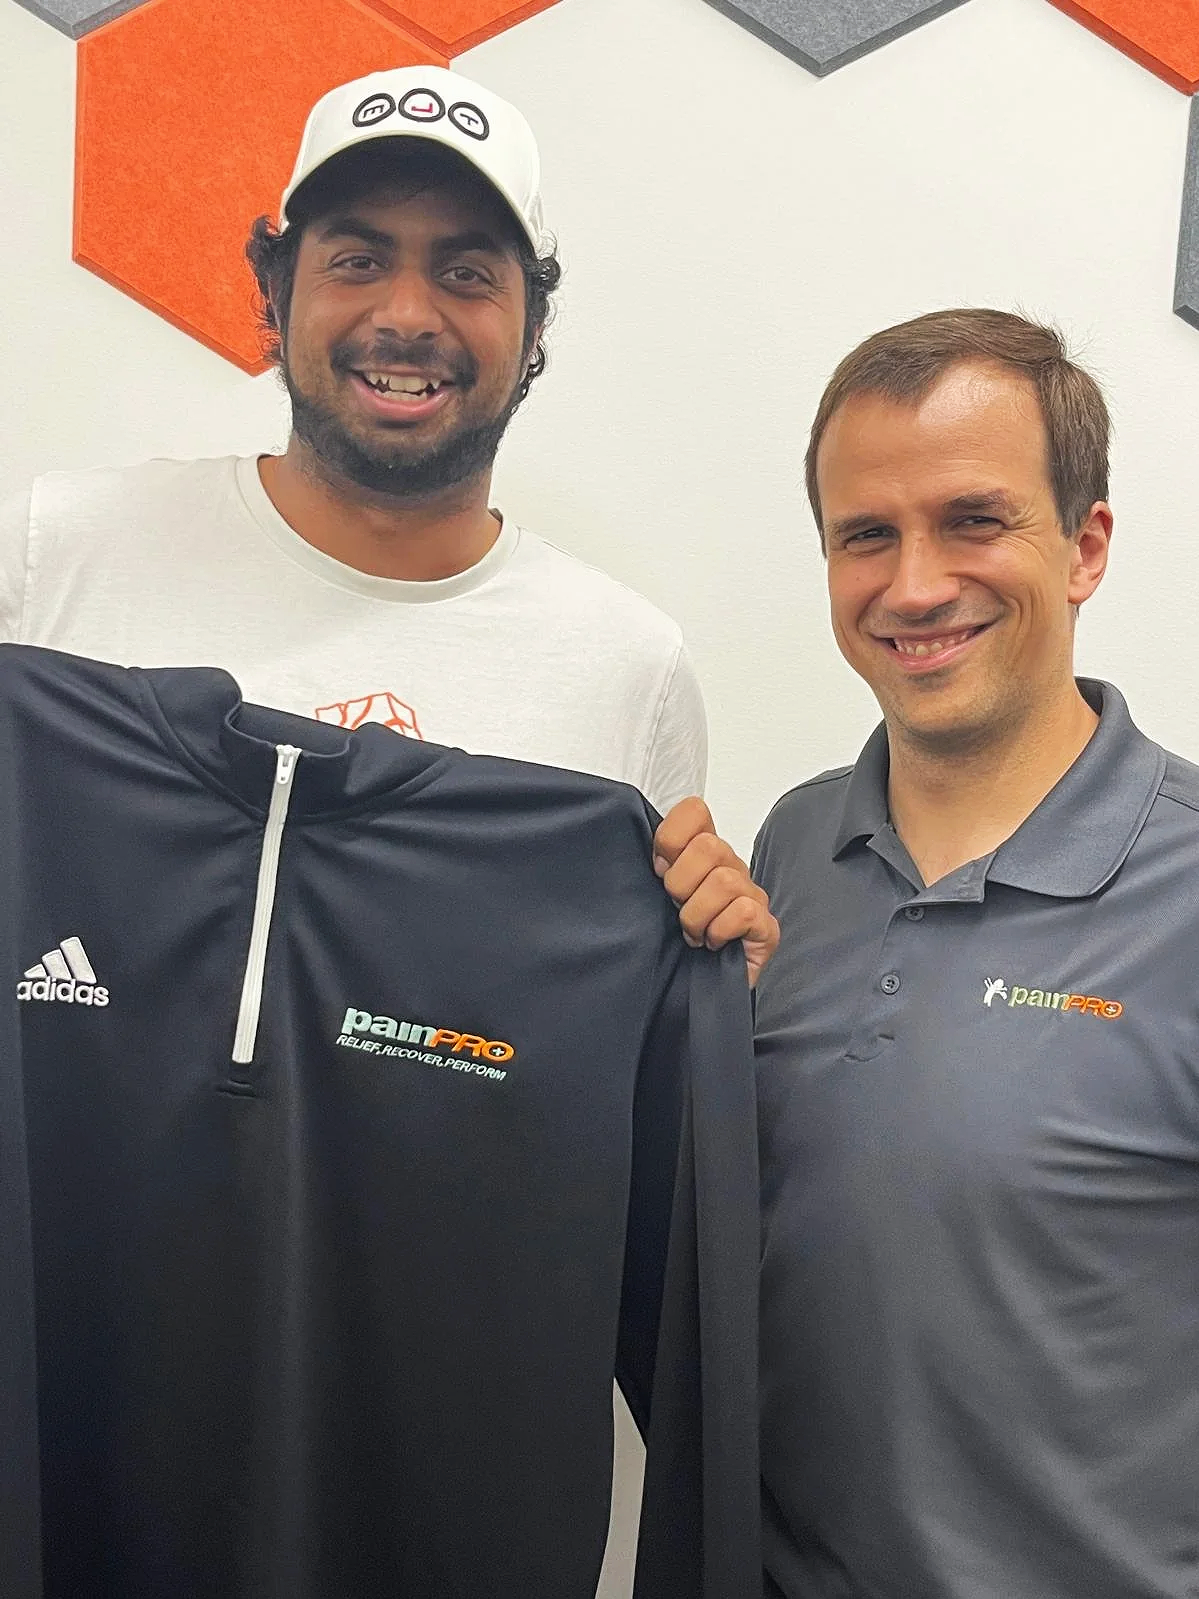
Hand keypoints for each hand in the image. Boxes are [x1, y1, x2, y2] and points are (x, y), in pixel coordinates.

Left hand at [652, 797, 779, 988]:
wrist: (689, 988)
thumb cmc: (673, 941)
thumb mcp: (654, 896)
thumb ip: (653, 865)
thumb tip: (647, 852)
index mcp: (702, 853)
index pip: (695, 811)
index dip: (671, 838)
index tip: (659, 868)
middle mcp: (730, 868)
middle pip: (709, 846)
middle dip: (681, 884)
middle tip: (676, 907)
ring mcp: (752, 896)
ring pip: (724, 882)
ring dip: (696, 914)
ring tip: (692, 931)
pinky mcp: (765, 927)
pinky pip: (743, 912)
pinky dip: (720, 931)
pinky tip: (713, 942)